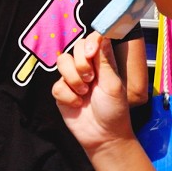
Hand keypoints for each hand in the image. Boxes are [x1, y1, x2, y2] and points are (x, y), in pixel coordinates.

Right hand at [52, 33, 133, 155]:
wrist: (104, 136)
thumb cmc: (114, 110)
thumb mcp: (113, 84)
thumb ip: (105, 60)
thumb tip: (103, 35)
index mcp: (102, 62)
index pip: (92, 40)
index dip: (90, 42)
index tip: (92, 52)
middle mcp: (86, 67)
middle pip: (75, 47)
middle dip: (81, 63)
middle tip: (91, 79)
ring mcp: (72, 79)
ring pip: (62, 62)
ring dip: (73, 78)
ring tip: (84, 92)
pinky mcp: (62, 93)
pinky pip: (57, 85)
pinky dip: (67, 95)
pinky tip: (77, 104)